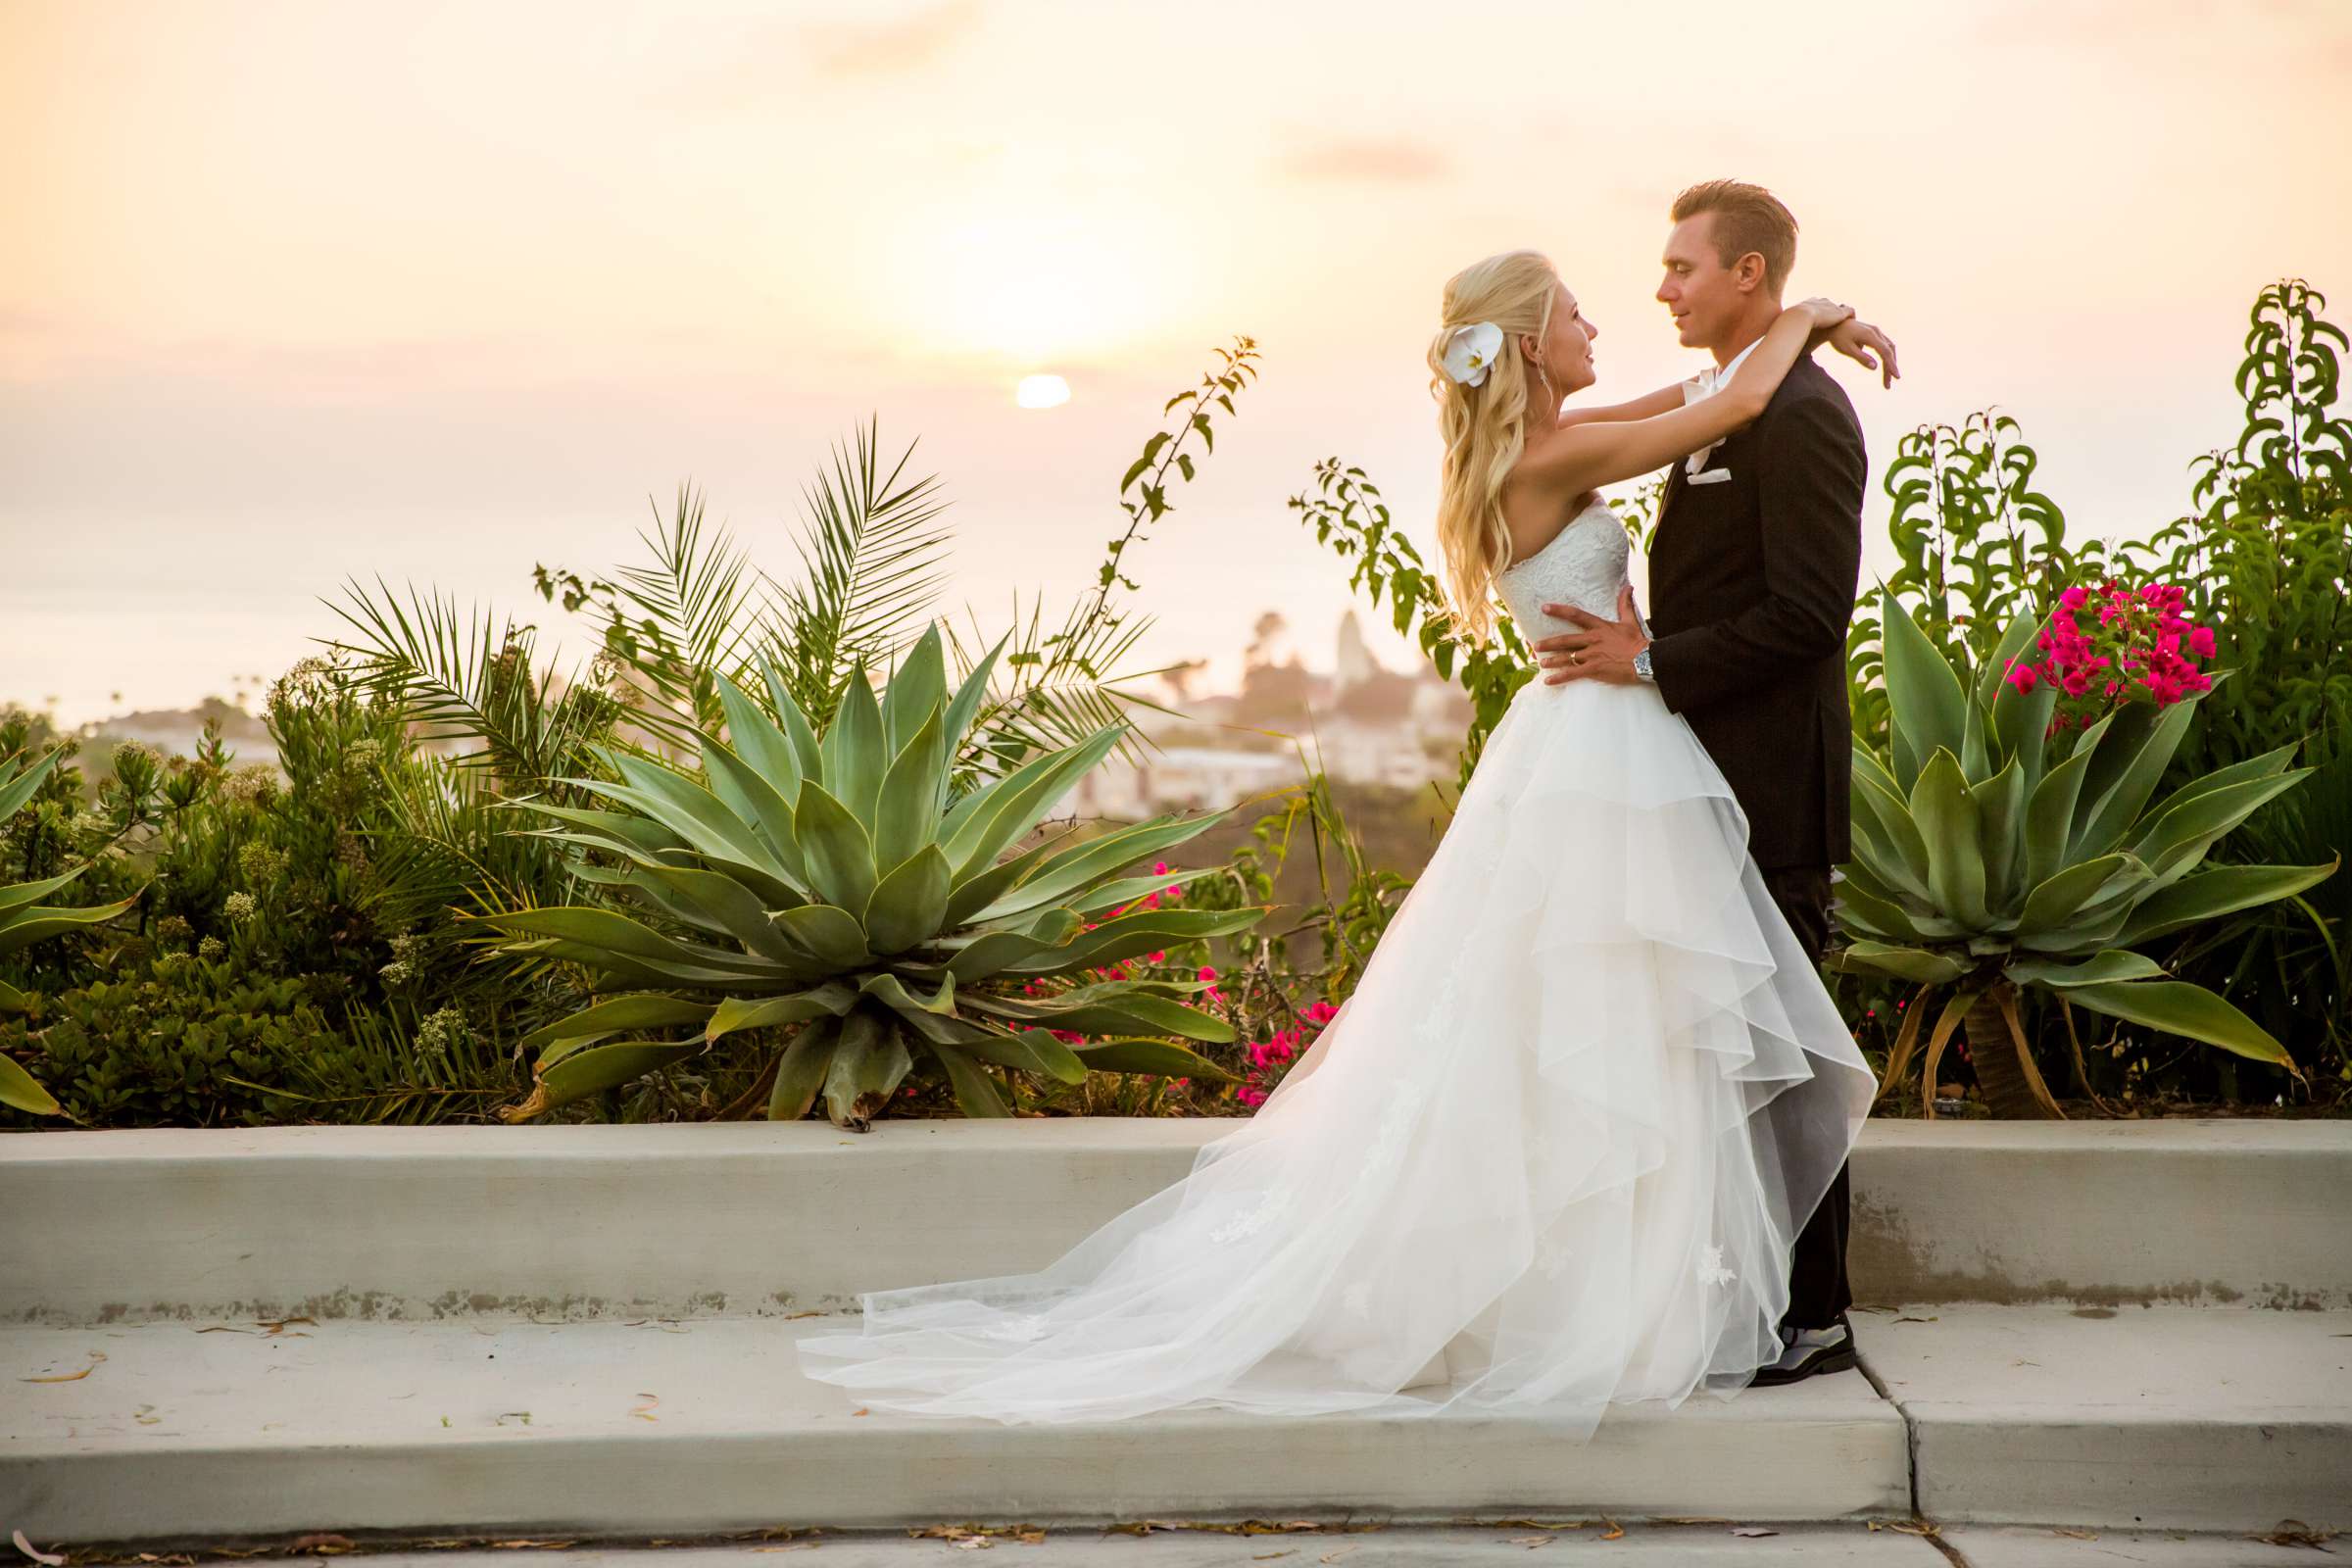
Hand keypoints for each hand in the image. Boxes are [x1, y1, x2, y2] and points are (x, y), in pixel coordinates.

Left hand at [1526, 584, 1649, 685]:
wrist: (1647, 660)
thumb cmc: (1638, 642)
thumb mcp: (1631, 621)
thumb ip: (1625, 604)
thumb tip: (1628, 587)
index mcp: (1599, 627)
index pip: (1576, 615)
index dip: (1559, 610)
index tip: (1544, 608)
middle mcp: (1593, 640)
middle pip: (1566, 640)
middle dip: (1549, 643)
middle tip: (1535, 646)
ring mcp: (1593, 655)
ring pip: (1567, 658)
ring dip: (1552, 661)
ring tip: (1540, 663)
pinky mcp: (1595, 669)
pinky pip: (1573, 674)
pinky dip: (1560, 678)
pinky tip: (1549, 681)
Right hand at [1795, 295, 1854, 332]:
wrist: (1799, 318)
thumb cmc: (1791, 325)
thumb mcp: (1789, 327)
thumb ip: (1791, 332)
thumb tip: (1786, 341)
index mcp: (1808, 303)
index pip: (1817, 305)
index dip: (1820, 313)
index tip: (1821, 320)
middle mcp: (1821, 302)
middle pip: (1830, 305)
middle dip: (1832, 313)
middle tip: (1835, 323)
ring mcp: (1831, 306)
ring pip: (1840, 309)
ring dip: (1843, 316)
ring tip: (1846, 325)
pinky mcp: (1840, 312)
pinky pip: (1850, 311)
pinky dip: (1852, 317)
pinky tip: (1852, 325)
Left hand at [1826, 317, 1900, 388]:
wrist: (1833, 324)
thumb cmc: (1838, 337)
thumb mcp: (1847, 349)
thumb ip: (1861, 357)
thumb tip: (1875, 367)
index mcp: (1870, 335)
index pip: (1885, 352)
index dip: (1891, 365)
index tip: (1896, 377)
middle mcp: (1876, 332)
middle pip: (1889, 351)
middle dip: (1890, 368)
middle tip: (1887, 385)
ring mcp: (1876, 331)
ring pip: (1889, 348)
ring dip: (1890, 363)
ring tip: (1887, 379)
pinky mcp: (1875, 333)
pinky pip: (1885, 345)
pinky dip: (1887, 356)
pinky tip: (1885, 367)